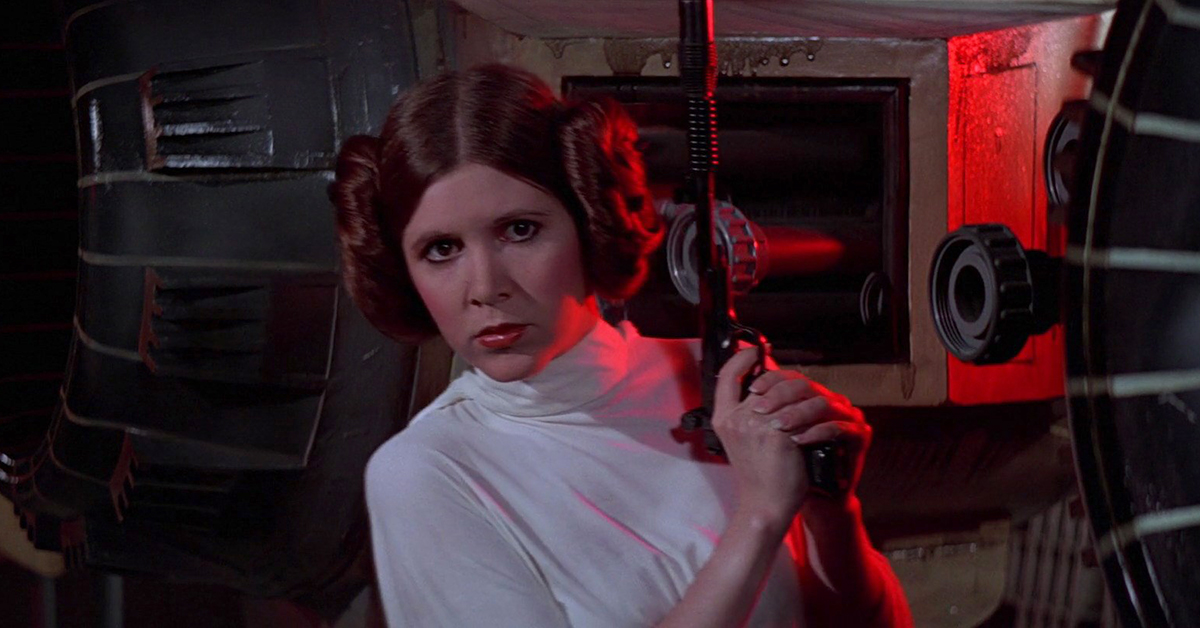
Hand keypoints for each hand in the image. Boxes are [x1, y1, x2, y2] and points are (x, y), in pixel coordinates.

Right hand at [711, 347, 809, 525]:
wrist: (766, 504)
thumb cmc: (758, 475)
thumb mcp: (743, 439)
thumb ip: (748, 412)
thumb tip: (765, 386)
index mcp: (722, 418)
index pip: (727, 376)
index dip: (742, 358)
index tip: (756, 351)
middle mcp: (735, 419)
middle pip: (766, 382)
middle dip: (788, 382)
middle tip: (803, 387)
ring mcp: (755, 425)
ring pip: (789, 394)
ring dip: (807, 398)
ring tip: (818, 407)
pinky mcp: (778, 435)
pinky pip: (802, 413)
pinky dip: (815, 417)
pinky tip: (823, 421)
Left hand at [745, 359, 870, 506]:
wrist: (812, 497)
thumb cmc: (786, 466)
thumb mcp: (767, 435)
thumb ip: (758, 410)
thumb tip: (738, 387)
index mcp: (809, 398)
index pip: (789, 376)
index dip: (770, 378)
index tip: (752, 389)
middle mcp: (830, 400)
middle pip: (805, 385)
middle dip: (779, 395)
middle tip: (759, 409)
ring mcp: (847, 416)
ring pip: (822, 403)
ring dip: (797, 413)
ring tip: (776, 427)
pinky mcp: (859, 435)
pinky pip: (839, 427)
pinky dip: (816, 432)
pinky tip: (798, 440)